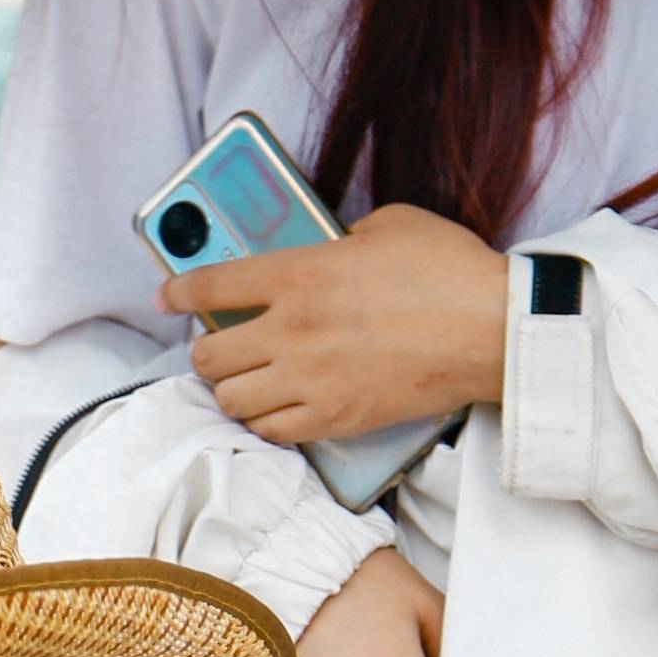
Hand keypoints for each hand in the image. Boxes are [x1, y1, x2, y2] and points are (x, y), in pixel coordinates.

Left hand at [162, 202, 508, 444]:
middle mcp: (292, 330)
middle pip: (209, 355)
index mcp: (299, 274)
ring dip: (231, 390)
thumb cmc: (447, 271)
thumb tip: (329, 251)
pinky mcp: (334, 419)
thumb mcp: (386, 225)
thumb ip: (341, 238)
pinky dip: (264, 422)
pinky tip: (274, 409)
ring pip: (232, 399)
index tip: (166, 297)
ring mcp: (310, 380)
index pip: (212, 285)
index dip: (179, 291)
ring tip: (244, 382)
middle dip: (206, 351)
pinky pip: (271, 431)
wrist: (490, 331)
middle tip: (218, 347)